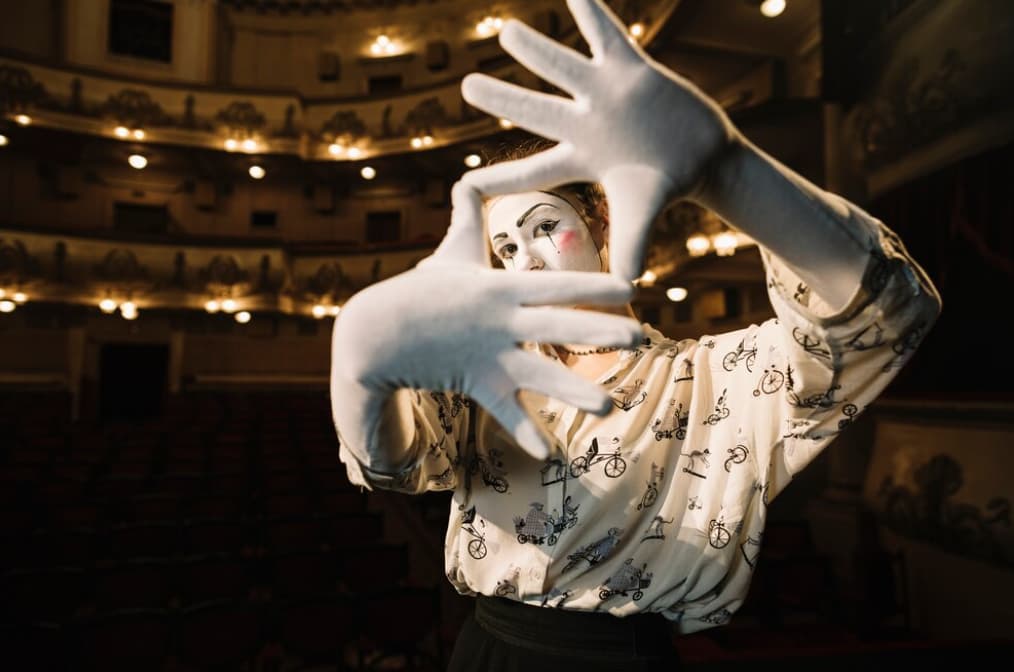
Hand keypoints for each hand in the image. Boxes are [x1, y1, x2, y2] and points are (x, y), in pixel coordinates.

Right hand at [330, 181, 642, 460]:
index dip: (593, 285)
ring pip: (537, 375)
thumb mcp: (449, 251)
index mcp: (501, 287)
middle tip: (640, 339)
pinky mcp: (475, 382)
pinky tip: (549, 454)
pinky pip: (502, 411)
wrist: (372, 333)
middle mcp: (500, 320)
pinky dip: (523, 432)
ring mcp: (489, 354)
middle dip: (598, 331)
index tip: (631, 286)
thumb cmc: (419, 290)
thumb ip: (467, 215)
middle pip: (556, 326)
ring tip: (609, 405)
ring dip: (573, 390)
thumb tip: (467, 178)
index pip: (555, 284)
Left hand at [459, 0, 738, 281]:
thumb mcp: (643, 217)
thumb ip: (630, 248)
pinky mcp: (632, 69)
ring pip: (562, 66)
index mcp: (580, 158)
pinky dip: (591, 11)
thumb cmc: (666, 186)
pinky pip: (607, 33)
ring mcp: (605, 93)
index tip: (466, 182)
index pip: (533, 170)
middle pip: (534, 110)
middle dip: (500, 99)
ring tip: (505, 31)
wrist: (702, 155)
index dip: (502, 178)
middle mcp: (585, 123)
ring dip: (533, 49)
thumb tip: (625, 291)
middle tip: (465, 85)